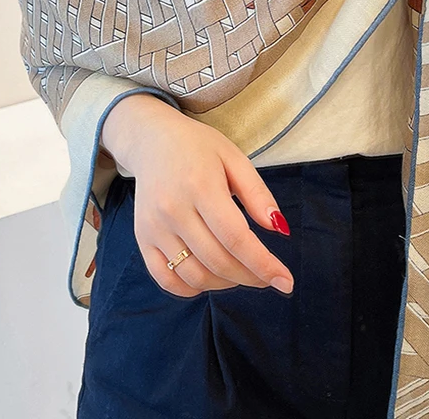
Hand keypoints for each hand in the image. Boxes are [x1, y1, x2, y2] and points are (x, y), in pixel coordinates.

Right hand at [101, 93, 294, 297]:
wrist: (151, 140)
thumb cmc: (198, 147)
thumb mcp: (234, 158)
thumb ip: (257, 194)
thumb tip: (280, 229)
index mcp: (200, 186)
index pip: (235, 238)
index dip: (263, 264)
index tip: (286, 281)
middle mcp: (173, 210)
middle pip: (217, 260)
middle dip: (250, 276)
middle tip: (267, 277)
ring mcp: (154, 227)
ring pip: (194, 275)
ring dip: (225, 284)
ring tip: (241, 272)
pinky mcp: (142, 238)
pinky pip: (166, 279)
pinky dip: (192, 288)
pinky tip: (210, 277)